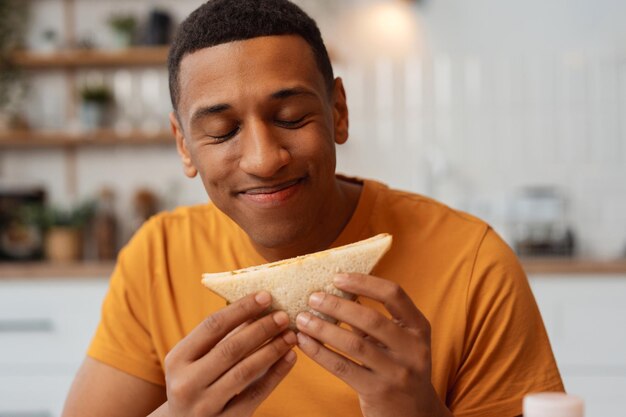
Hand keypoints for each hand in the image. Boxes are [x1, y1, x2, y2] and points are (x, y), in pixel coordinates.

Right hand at [163, 291, 296, 416]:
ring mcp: (205, 405)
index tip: (266, 296)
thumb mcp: (196, 359)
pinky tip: (290, 358)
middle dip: (261, 329)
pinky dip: (276, 374)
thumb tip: (258, 305)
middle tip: (283, 315)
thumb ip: (221, 336)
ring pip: (245, 371)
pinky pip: (256, 394)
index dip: (241, 309)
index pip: (212, 326)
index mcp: (177, 359)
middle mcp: (186, 383)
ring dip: (272, 350)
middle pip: (230, 348)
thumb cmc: (195, 382)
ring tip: (290, 335)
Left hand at [295, 274, 451, 416]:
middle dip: (337, 306)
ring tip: (302, 318)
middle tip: (312, 297)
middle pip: (371, 319)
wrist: (415, 415)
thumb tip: (335, 293)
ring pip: (354, 343)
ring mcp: (397, 372)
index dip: (364, 282)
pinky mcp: (378, 391)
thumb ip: (375, 321)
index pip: (394, 294)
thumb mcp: (399, 343)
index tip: (337, 277)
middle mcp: (413, 348)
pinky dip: (320, 352)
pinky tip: (304, 343)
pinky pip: (343, 367)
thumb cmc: (399, 368)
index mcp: (419, 328)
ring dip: (323, 328)